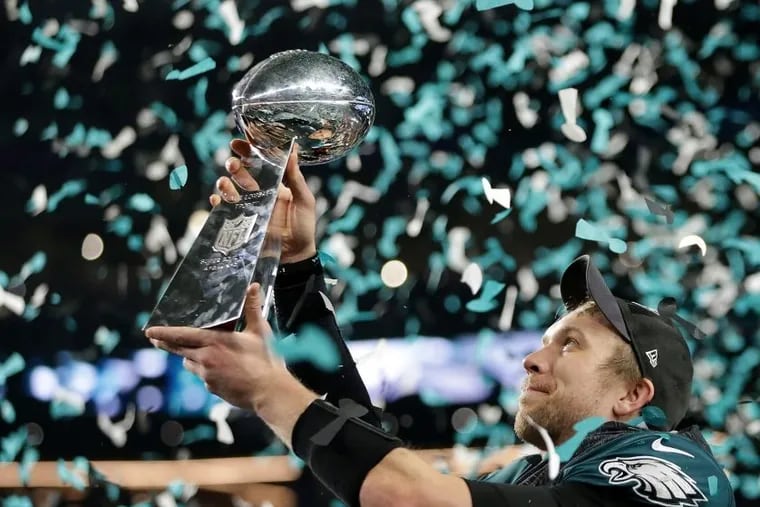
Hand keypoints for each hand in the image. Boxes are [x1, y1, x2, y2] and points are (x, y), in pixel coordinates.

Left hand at [145, 283, 288, 410]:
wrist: (268, 391)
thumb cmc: (265, 360)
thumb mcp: (259, 331)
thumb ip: (252, 308)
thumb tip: (253, 286)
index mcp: (214, 342)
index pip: (182, 336)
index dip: (164, 333)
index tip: (150, 331)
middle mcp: (205, 359)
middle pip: (178, 350)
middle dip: (166, 344)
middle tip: (155, 340)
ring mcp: (207, 376)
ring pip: (190, 363)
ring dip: (192, 357)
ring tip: (205, 353)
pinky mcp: (212, 388)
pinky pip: (203, 377)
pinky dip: (207, 371)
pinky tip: (224, 370)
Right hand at [211, 140, 317, 263]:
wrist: (296, 256)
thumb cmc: (304, 227)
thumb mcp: (304, 200)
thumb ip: (296, 178)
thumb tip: (294, 149)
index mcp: (274, 183)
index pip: (259, 161)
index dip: (248, 150)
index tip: (240, 142)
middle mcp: (258, 192)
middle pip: (240, 173)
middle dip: (234, 165)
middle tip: (234, 165)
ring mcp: (248, 207)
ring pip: (228, 189)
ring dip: (224, 183)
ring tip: (227, 185)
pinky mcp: (240, 222)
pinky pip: (223, 210)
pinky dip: (217, 204)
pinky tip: (218, 202)